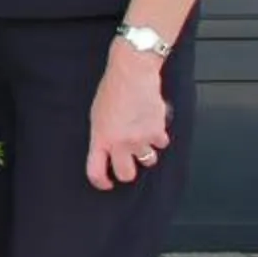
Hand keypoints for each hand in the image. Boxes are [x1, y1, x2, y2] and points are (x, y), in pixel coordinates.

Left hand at [86, 48, 170, 190]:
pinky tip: (153, 123)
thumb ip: (102, 135)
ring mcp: (140, 139)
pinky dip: (159, 137)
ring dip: (146, 152)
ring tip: (141, 135)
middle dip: (128, 171)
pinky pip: (162, 144)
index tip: (106, 183)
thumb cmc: (113, 89)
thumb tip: (107, 150)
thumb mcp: (97, 115)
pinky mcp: (157, 132)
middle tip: (129, 163)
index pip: (95, 171)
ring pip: (148, 160)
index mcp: (100, 138)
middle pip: (126, 174)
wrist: (133, 73)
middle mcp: (119, 142)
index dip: (101, 182)